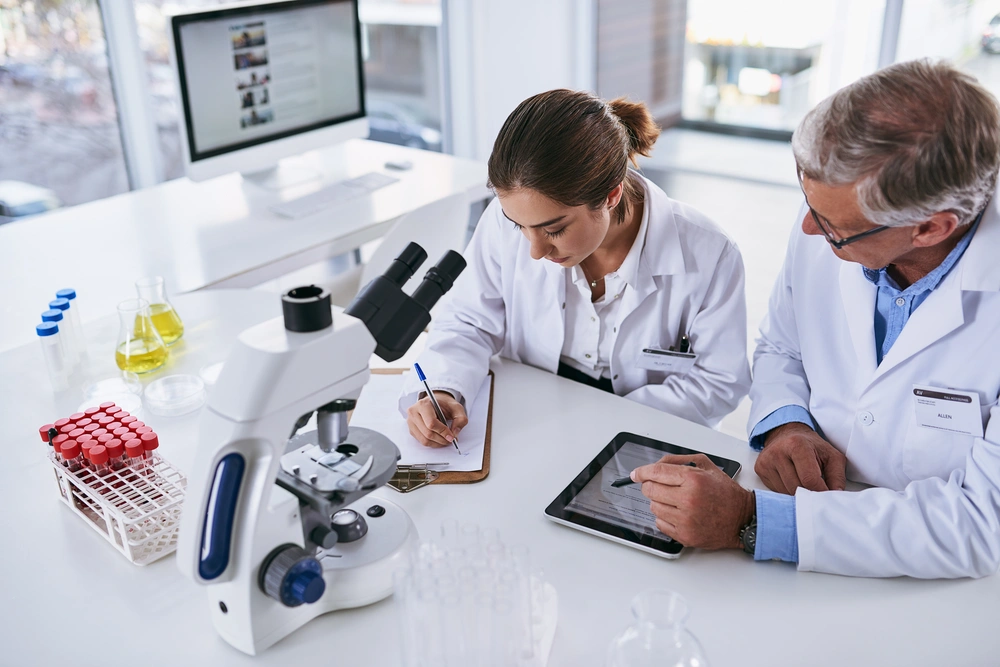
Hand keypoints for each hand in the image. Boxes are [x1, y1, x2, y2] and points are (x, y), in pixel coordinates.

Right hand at [406, 391, 467, 447]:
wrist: (435, 403)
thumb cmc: (444, 404)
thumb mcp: (457, 408)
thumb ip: (460, 419)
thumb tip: (455, 433)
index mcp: (423, 404)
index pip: (431, 423)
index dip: (443, 432)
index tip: (451, 436)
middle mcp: (414, 412)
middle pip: (428, 433)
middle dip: (442, 439)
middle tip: (451, 440)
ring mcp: (411, 422)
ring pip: (424, 440)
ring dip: (438, 443)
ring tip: (446, 440)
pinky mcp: (411, 429)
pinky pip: (422, 441)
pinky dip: (433, 443)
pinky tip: (439, 439)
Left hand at [631, 454, 754, 549]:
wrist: (742, 518)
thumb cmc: (725, 493)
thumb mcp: (705, 466)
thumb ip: (678, 461)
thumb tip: (654, 465)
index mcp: (693, 479)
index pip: (656, 472)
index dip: (641, 472)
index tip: (635, 474)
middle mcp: (688, 499)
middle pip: (650, 490)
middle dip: (651, 486)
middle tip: (660, 487)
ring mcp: (685, 519)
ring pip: (653, 507)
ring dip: (660, 502)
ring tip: (676, 501)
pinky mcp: (685, 535)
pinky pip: (659, 523)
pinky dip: (665, 518)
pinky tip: (679, 514)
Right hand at [754, 422, 846, 493]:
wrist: (787, 434)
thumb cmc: (811, 446)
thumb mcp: (832, 456)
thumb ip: (837, 477)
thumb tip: (835, 496)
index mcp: (797, 445)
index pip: (809, 479)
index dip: (820, 492)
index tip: (826, 495)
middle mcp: (778, 452)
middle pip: (796, 488)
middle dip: (809, 493)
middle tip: (816, 489)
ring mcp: (766, 461)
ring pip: (785, 492)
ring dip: (797, 493)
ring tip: (803, 482)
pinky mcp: (760, 469)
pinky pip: (776, 490)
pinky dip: (786, 490)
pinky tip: (791, 480)